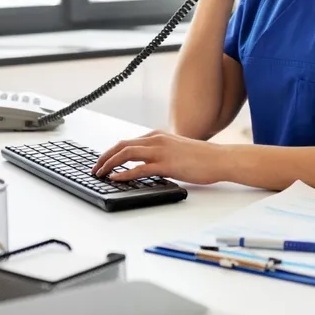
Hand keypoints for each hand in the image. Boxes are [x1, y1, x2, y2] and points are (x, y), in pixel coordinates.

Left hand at [92, 131, 225, 184]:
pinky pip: (139, 168)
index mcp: (158, 136)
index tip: (102, 162)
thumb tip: (146, 164)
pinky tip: (115, 178)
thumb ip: (160, 153)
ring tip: (100, 173)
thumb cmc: (202, 157)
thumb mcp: (176, 150)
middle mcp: (157, 140)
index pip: (127, 142)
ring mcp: (161, 151)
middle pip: (122, 145)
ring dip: (109, 164)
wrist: (219, 158)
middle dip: (104, 157)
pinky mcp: (167, 164)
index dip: (111, 152)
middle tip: (95, 169)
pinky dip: (124, 173)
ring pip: (126, 153)